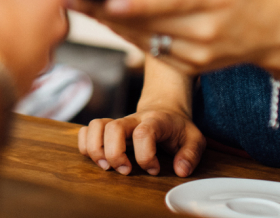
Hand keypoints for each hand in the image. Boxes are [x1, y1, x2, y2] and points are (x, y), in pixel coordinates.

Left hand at [72, 0, 279, 80]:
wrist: (277, 31)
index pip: (172, 0)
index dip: (138, 2)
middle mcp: (206, 31)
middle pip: (148, 23)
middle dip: (106, 10)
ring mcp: (197, 54)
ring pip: (144, 40)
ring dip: (109, 24)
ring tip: (78, 4)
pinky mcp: (190, 67)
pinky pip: (151, 51)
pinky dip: (127, 35)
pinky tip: (106, 19)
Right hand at [77, 107, 205, 176]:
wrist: (165, 108)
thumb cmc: (177, 128)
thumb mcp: (194, 138)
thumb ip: (191, 153)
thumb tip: (180, 170)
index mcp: (155, 121)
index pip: (144, 133)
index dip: (146, 156)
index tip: (154, 169)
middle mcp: (133, 119)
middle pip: (114, 128)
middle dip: (115, 154)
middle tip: (126, 170)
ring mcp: (119, 123)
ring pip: (96, 125)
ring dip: (95, 149)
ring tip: (106, 166)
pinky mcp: (107, 129)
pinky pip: (87, 130)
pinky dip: (85, 145)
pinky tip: (98, 158)